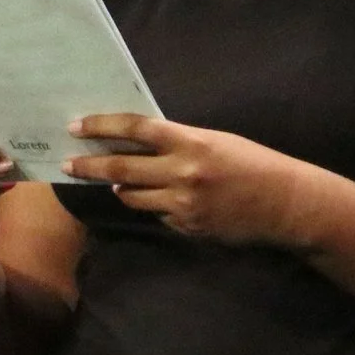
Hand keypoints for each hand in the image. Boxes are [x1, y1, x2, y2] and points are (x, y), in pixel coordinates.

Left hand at [64, 113, 328, 249]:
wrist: (288, 205)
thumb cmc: (252, 164)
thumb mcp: (215, 140)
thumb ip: (176, 142)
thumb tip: (136, 142)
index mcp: (191, 142)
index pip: (134, 128)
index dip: (101, 126)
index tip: (75, 127)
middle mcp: (182, 172)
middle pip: (121, 167)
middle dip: (88, 165)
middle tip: (67, 163)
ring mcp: (183, 204)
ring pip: (132, 196)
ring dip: (120, 187)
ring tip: (113, 180)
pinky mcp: (188, 227)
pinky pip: (157, 215)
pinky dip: (153, 206)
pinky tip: (163, 200)